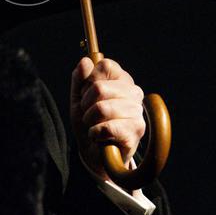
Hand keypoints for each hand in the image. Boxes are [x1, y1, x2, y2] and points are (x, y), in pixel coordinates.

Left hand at [70, 56, 145, 179]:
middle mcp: (133, 92)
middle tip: (88, 114)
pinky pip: (106, 127)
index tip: (85, 93)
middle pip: (99, 87)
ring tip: (94, 126)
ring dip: (90, 120)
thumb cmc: (89, 122)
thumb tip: (85, 61)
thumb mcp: (78, 99)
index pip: (105, 65)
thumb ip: (80, 79)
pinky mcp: (136, 131)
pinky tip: (99, 136)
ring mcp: (137, 111)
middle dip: (86, 104)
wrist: (94, 153)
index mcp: (121, 80)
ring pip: (101, 108)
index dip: (88, 79)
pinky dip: (95, 133)